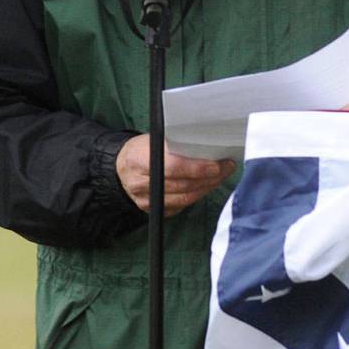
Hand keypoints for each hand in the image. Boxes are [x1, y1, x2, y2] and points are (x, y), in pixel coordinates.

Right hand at [116, 135, 235, 214]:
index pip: (174, 167)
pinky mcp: (153, 210)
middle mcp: (140, 184)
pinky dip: (196, 196)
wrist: (121, 166)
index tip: (217, 164)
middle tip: (227, 167)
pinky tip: (206, 186)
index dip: (198, 168)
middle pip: (183, 185)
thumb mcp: (153, 138)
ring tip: (221, 176)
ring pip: (184, 199)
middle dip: (210, 178)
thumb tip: (208, 142)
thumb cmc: (142, 149)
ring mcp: (145, 200)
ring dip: (207, 188)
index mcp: (139, 160)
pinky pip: (180, 206)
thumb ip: (174, 143)